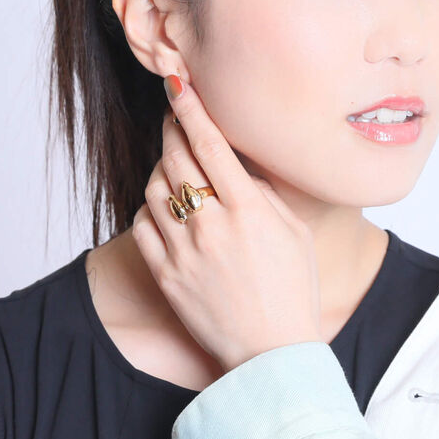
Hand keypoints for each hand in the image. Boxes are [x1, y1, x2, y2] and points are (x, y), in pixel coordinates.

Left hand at [130, 76, 322, 372]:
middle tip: (174, 115)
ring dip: (161, 166)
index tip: (178, 84)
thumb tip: (238, 168)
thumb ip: (264, 195)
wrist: (270, 354)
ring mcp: (183, 250)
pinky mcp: (165, 274)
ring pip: (155, 187)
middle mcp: (211, 225)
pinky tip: (163, 206)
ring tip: (175, 163)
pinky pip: (142, 224)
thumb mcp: (295, 233)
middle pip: (176, 157)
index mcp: (248, 210)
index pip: (211, 144)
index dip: (191, 108)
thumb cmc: (292, 293)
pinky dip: (149, 206)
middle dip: (172, 127)